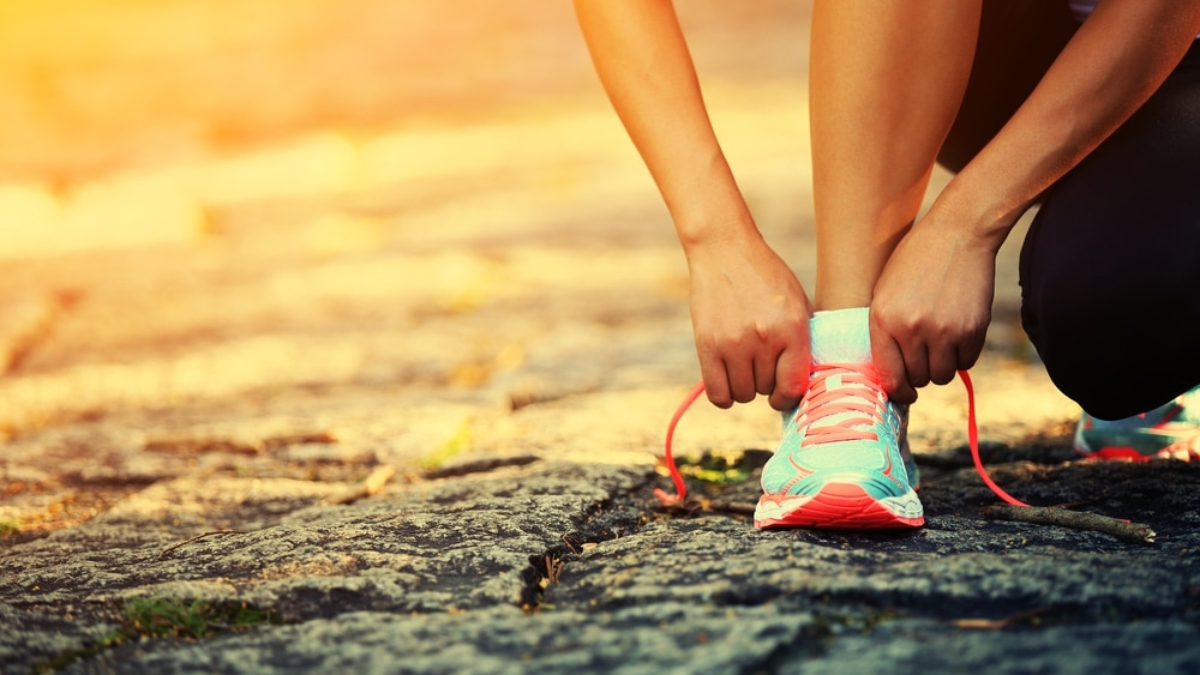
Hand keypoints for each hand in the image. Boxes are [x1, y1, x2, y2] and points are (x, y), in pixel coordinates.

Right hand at [686, 235, 812, 410]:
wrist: (725, 250)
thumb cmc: (765, 277)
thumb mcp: (798, 302)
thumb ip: (803, 341)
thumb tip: (805, 383)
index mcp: (793, 328)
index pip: (794, 386)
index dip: (789, 396)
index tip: (782, 393)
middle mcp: (765, 338)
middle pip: (766, 389)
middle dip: (765, 382)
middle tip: (760, 363)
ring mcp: (734, 343)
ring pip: (743, 394)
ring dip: (744, 386)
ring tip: (744, 366)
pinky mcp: (707, 344)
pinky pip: (718, 393)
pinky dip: (724, 396)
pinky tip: (727, 382)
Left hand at [869, 213, 997, 403]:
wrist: (958, 233)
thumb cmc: (915, 261)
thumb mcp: (884, 291)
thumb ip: (885, 331)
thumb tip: (890, 374)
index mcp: (883, 319)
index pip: (889, 376)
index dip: (897, 391)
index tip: (904, 393)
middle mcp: (911, 329)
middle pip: (918, 379)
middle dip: (920, 373)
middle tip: (923, 357)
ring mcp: (944, 331)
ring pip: (943, 375)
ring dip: (941, 366)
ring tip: (939, 344)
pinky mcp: (972, 329)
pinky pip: (967, 362)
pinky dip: (963, 355)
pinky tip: (957, 333)